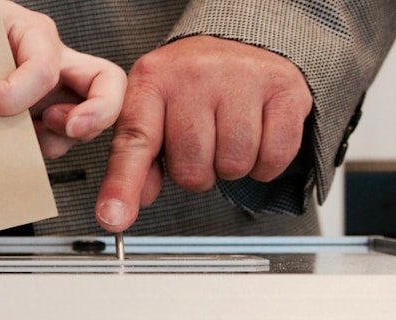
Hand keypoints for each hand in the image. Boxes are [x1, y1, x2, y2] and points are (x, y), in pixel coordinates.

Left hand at [0, 0, 126, 158]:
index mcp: (34, 33)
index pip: (43, 68)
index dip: (15, 92)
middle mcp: (55, 63)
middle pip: (107, 83)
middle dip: (99, 112)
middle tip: (71, 129)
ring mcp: (56, 93)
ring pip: (85, 122)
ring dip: (59, 139)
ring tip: (23, 139)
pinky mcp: (44, 119)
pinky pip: (58, 140)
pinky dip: (42, 150)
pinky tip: (15, 147)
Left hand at [96, 35, 312, 231]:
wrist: (238, 42)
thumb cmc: (189, 85)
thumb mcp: (151, 111)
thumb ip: (135, 161)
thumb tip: (123, 207)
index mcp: (152, 80)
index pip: (135, 142)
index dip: (123, 186)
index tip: (112, 218)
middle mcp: (193, 75)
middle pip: (191, 167)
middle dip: (195, 172)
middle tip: (199, 145)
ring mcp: (241, 78)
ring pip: (233, 165)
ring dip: (230, 167)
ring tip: (226, 137)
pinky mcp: (283, 88)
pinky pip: (274, 156)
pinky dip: (265, 163)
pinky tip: (256, 138)